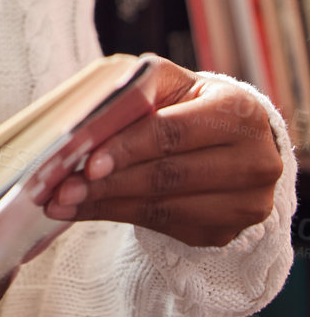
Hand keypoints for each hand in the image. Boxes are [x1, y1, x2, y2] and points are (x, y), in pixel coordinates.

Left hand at [43, 55, 284, 247]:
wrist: (230, 140)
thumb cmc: (188, 104)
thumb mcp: (169, 84)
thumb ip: (134, 92)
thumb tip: (83, 121)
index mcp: (241, 112)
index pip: (174, 133)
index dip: (128, 148)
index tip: (87, 162)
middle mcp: (254, 161)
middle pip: (167, 176)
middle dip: (108, 183)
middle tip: (61, 187)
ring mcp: (245, 203)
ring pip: (163, 208)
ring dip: (105, 205)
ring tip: (61, 201)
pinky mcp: (225, 231)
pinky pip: (163, 227)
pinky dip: (116, 217)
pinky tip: (82, 211)